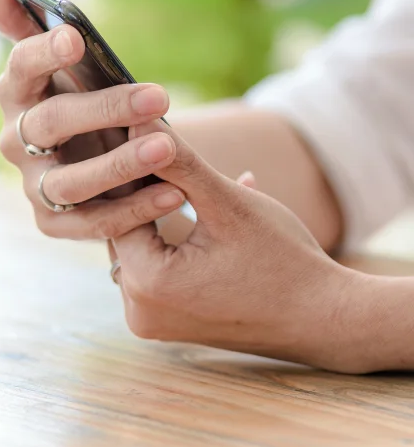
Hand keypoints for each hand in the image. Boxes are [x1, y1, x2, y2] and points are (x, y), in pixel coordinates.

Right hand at [0, 0, 185, 240]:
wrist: (92, 156)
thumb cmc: (78, 96)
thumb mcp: (61, 61)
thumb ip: (29, 22)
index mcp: (17, 92)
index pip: (21, 68)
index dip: (44, 53)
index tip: (77, 38)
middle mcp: (16, 139)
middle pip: (51, 124)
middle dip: (105, 109)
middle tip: (158, 97)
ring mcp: (33, 184)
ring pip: (69, 181)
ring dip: (119, 165)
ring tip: (168, 148)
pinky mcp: (53, 222)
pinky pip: (91, 222)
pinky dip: (132, 211)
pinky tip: (174, 193)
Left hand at [113, 122, 360, 371]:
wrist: (326, 320)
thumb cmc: (283, 260)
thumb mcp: (228, 203)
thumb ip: (178, 162)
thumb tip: (136, 122)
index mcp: (147, 283)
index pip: (118, 210)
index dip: (133, 171)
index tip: (139, 136)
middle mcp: (139, 311)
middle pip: (126, 230)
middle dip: (146, 191)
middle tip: (152, 147)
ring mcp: (152, 323)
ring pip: (142, 247)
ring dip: (161, 212)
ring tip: (174, 169)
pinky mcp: (168, 324)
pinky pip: (158, 267)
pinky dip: (174, 237)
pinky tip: (202, 208)